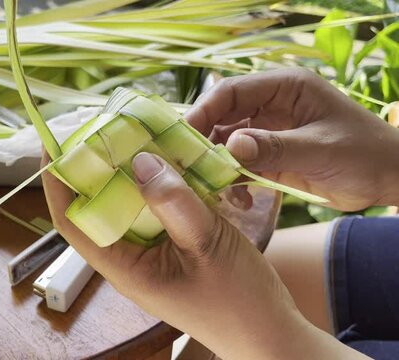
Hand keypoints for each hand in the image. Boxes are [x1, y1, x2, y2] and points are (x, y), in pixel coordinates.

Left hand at [42, 152, 365, 359]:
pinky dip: (158, 183)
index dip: (57, 183)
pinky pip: (155, 209)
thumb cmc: (239, 302)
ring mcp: (151, 253)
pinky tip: (170, 160)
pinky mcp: (172, 246)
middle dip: (94, 168)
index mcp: (125, 267)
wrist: (270, 333)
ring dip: (128, 172)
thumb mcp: (207, 246)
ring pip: (128, 205)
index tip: (53, 144)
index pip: (72, 221)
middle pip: (97, 207)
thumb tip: (139, 160)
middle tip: (102, 126)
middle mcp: (130, 258)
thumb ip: (174, 203)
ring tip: (133, 133)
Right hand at [186, 68, 398, 210]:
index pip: (231, 92)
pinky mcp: (268, 156)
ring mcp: (267, 132)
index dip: (204, 111)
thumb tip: (230, 147)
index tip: (185, 138)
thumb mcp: (321, 149)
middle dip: (203, 142)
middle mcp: (270, 106)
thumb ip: (276, 147)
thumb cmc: (364, 154)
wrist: (386, 178)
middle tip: (187, 167)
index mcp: (283, 89)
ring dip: (215, 165)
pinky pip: (238, 165)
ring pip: (224, 143)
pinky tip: (238, 199)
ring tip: (211, 188)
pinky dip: (232, 181)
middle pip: (221, 117)